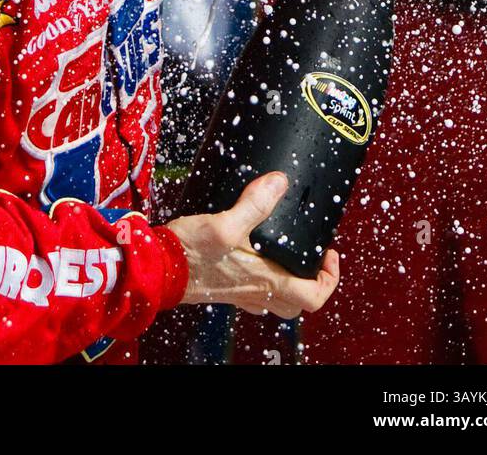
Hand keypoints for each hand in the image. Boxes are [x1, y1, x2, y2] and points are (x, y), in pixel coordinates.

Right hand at [167, 171, 339, 317]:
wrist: (157, 269)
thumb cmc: (188, 255)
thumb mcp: (225, 223)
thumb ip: (254, 203)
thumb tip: (279, 183)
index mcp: (264, 280)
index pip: (312, 296)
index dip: (330, 277)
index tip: (330, 255)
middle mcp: (256, 292)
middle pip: (298, 303)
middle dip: (311, 281)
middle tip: (313, 258)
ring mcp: (240, 293)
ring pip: (277, 299)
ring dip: (289, 282)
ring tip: (288, 256)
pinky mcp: (225, 287)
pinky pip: (256, 291)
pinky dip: (265, 278)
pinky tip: (256, 257)